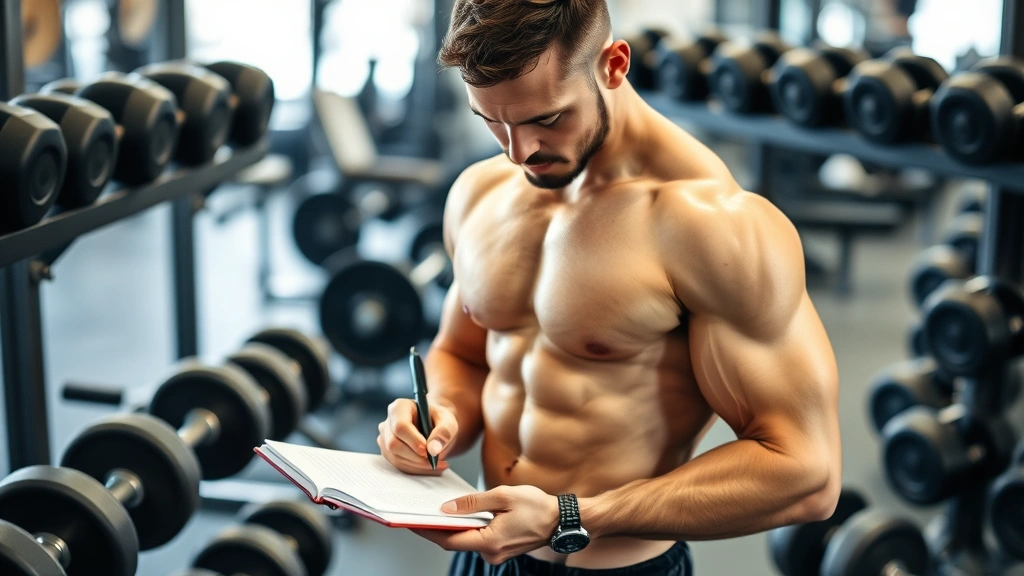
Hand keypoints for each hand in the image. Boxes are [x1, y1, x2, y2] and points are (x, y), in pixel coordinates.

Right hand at [377, 398, 457, 474]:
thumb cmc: (439, 420)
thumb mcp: (448, 421)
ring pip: (396, 457)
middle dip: (415, 456)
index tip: (427, 451)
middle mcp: (388, 423)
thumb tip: (433, 450)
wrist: (435, 427)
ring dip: (418, 464)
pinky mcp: (388, 453)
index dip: (413, 440)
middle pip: (393, 444)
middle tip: (436, 460)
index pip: (400, 426)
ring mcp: (385, 439)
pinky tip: (431, 466)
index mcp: (400, 408)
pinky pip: (399, 465)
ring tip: (439, 464)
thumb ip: (444, 432)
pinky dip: (416, 469)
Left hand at [411, 485, 560, 564]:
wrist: (562, 520)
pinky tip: (460, 513)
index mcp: (491, 542)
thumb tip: (447, 508)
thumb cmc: (537, 506)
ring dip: (453, 526)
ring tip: (436, 509)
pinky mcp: (500, 549)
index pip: (450, 540)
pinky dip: (467, 527)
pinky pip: (477, 538)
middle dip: (437, 527)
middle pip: (455, 541)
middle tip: (419, 512)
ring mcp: (496, 554)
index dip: (429, 532)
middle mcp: (491, 553)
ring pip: (466, 539)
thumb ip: (473, 503)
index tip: (412, 522)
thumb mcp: (503, 496)